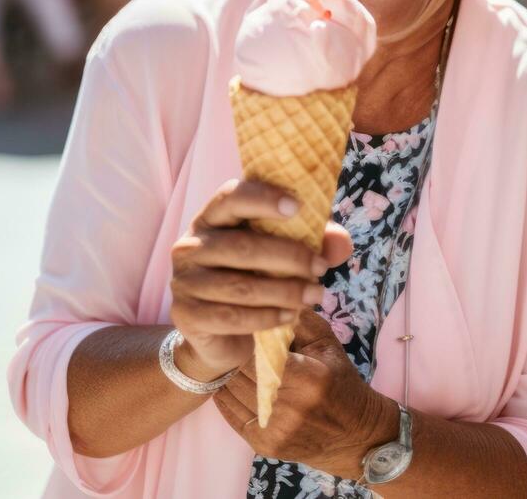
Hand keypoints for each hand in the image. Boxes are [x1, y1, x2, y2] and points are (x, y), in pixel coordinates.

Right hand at [169, 178, 351, 380]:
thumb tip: (342, 242)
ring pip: (240, 286)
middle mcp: (191, 244)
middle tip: (321, 268)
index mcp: (213, 217)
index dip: (263, 198)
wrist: (220, 331)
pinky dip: (267, 317)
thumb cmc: (256, 276)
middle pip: (242, 246)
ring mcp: (184, 280)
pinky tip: (290, 316)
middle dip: (290, 257)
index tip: (297, 206)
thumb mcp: (285, 254)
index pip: (232, 197)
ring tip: (315, 295)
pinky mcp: (185, 314)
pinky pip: (232, 317)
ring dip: (285, 291)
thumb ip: (315, 242)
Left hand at [212, 309, 398, 478]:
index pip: (261, 352)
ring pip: (234, 392)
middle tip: (231, 341)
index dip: (249, 339)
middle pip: (244, 372)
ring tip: (230, 361)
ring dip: (230, 375)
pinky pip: (232, 415)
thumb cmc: (340, 381)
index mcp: (308, 376)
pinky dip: (226, 397)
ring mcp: (276, 429)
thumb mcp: (328, 345)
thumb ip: (301, 321)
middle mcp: (291, 406)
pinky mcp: (265, 446)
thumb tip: (273, 295)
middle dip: (237, 355)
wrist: (354, 433)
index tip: (245, 327)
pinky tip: (229, 383)